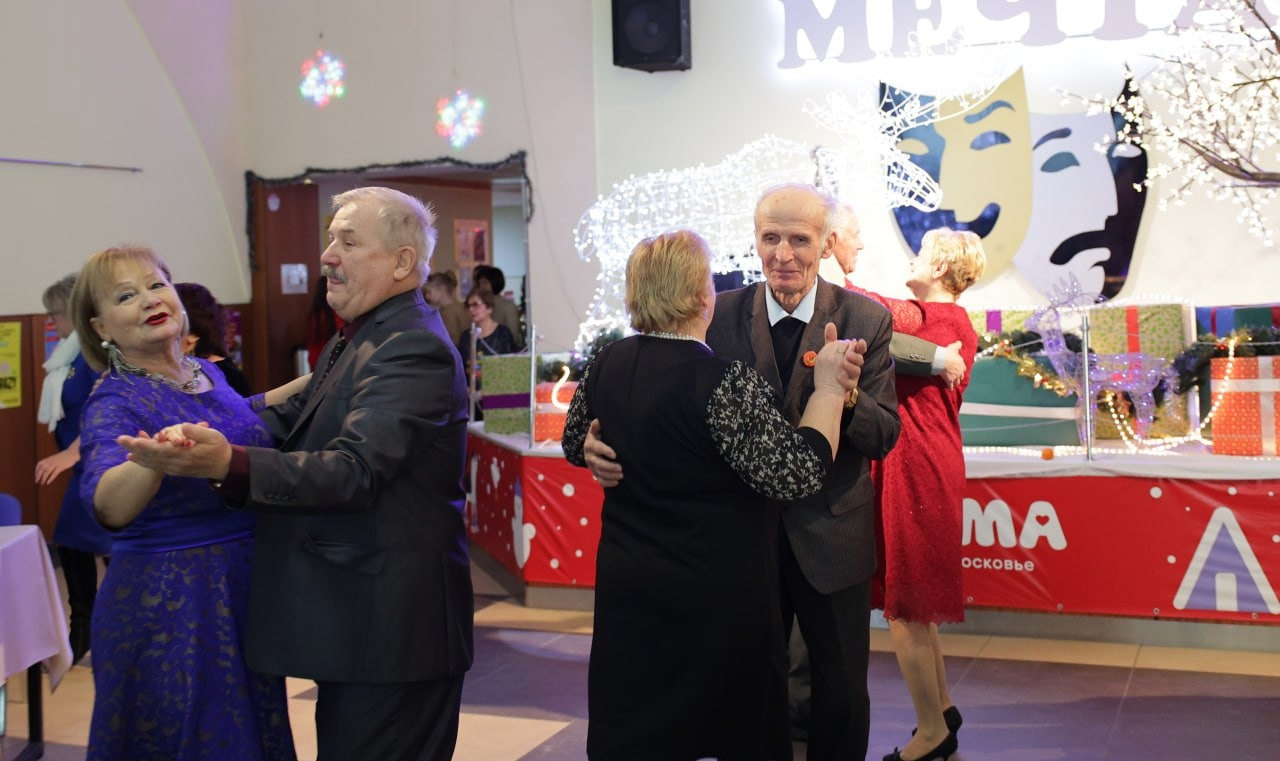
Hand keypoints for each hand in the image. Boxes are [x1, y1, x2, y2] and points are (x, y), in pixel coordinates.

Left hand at [35, 448, 77, 485]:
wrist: (72, 453)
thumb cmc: (63, 456)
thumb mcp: (54, 458)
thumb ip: (49, 462)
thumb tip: (44, 468)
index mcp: (47, 459)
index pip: (39, 466)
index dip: (36, 471)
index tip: (36, 476)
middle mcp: (50, 461)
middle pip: (42, 469)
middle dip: (38, 476)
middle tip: (36, 482)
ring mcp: (55, 464)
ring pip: (47, 472)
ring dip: (43, 478)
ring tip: (42, 483)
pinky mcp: (61, 467)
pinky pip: (54, 473)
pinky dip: (51, 478)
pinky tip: (48, 482)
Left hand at [117, 422, 231, 479]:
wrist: (224, 467)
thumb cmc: (219, 448)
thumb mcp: (213, 436)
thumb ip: (198, 431)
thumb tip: (183, 426)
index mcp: (185, 455)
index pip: (161, 450)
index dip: (146, 445)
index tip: (134, 440)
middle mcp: (177, 464)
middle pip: (152, 456)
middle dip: (135, 448)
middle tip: (120, 439)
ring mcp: (175, 468)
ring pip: (152, 462)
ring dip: (137, 456)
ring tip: (124, 449)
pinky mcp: (175, 470)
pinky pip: (156, 466)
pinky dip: (144, 462)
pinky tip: (135, 458)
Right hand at [583, 418, 622, 486]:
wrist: (592, 446)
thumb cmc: (599, 436)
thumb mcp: (597, 430)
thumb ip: (597, 426)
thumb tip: (598, 421)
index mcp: (590, 445)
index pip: (596, 448)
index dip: (605, 451)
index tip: (615, 454)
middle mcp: (589, 456)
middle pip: (597, 463)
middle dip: (609, 467)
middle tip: (620, 468)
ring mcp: (592, 466)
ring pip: (599, 473)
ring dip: (610, 475)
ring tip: (621, 475)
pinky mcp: (595, 473)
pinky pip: (600, 480)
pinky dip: (608, 483)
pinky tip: (616, 482)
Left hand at [816, 322, 865, 402]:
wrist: (826, 389)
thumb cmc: (830, 370)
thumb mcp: (829, 352)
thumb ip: (831, 339)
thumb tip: (830, 324)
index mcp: (850, 357)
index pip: (858, 350)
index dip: (860, 346)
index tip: (858, 342)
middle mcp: (853, 367)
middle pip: (860, 359)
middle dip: (855, 355)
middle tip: (848, 354)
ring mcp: (852, 377)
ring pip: (857, 371)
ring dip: (851, 366)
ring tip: (844, 363)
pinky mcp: (849, 387)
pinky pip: (850, 384)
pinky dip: (845, 380)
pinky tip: (839, 377)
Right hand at [941, 340, 964, 388]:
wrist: (942, 360)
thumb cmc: (948, 353)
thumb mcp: (954, 347)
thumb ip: (957, 345)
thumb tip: (959, 342)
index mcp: (961, 364)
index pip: (963, 368)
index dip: (961, 369)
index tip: (960, 370)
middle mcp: (959, 371)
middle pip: (961, 376)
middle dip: (959, 377)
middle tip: (958, 378)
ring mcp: (955, 376)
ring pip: (957, 381)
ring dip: (956, 383)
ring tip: (955, 384)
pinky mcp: (949, 380)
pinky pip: (950, 385)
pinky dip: (950, 387)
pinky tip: (950, 389)